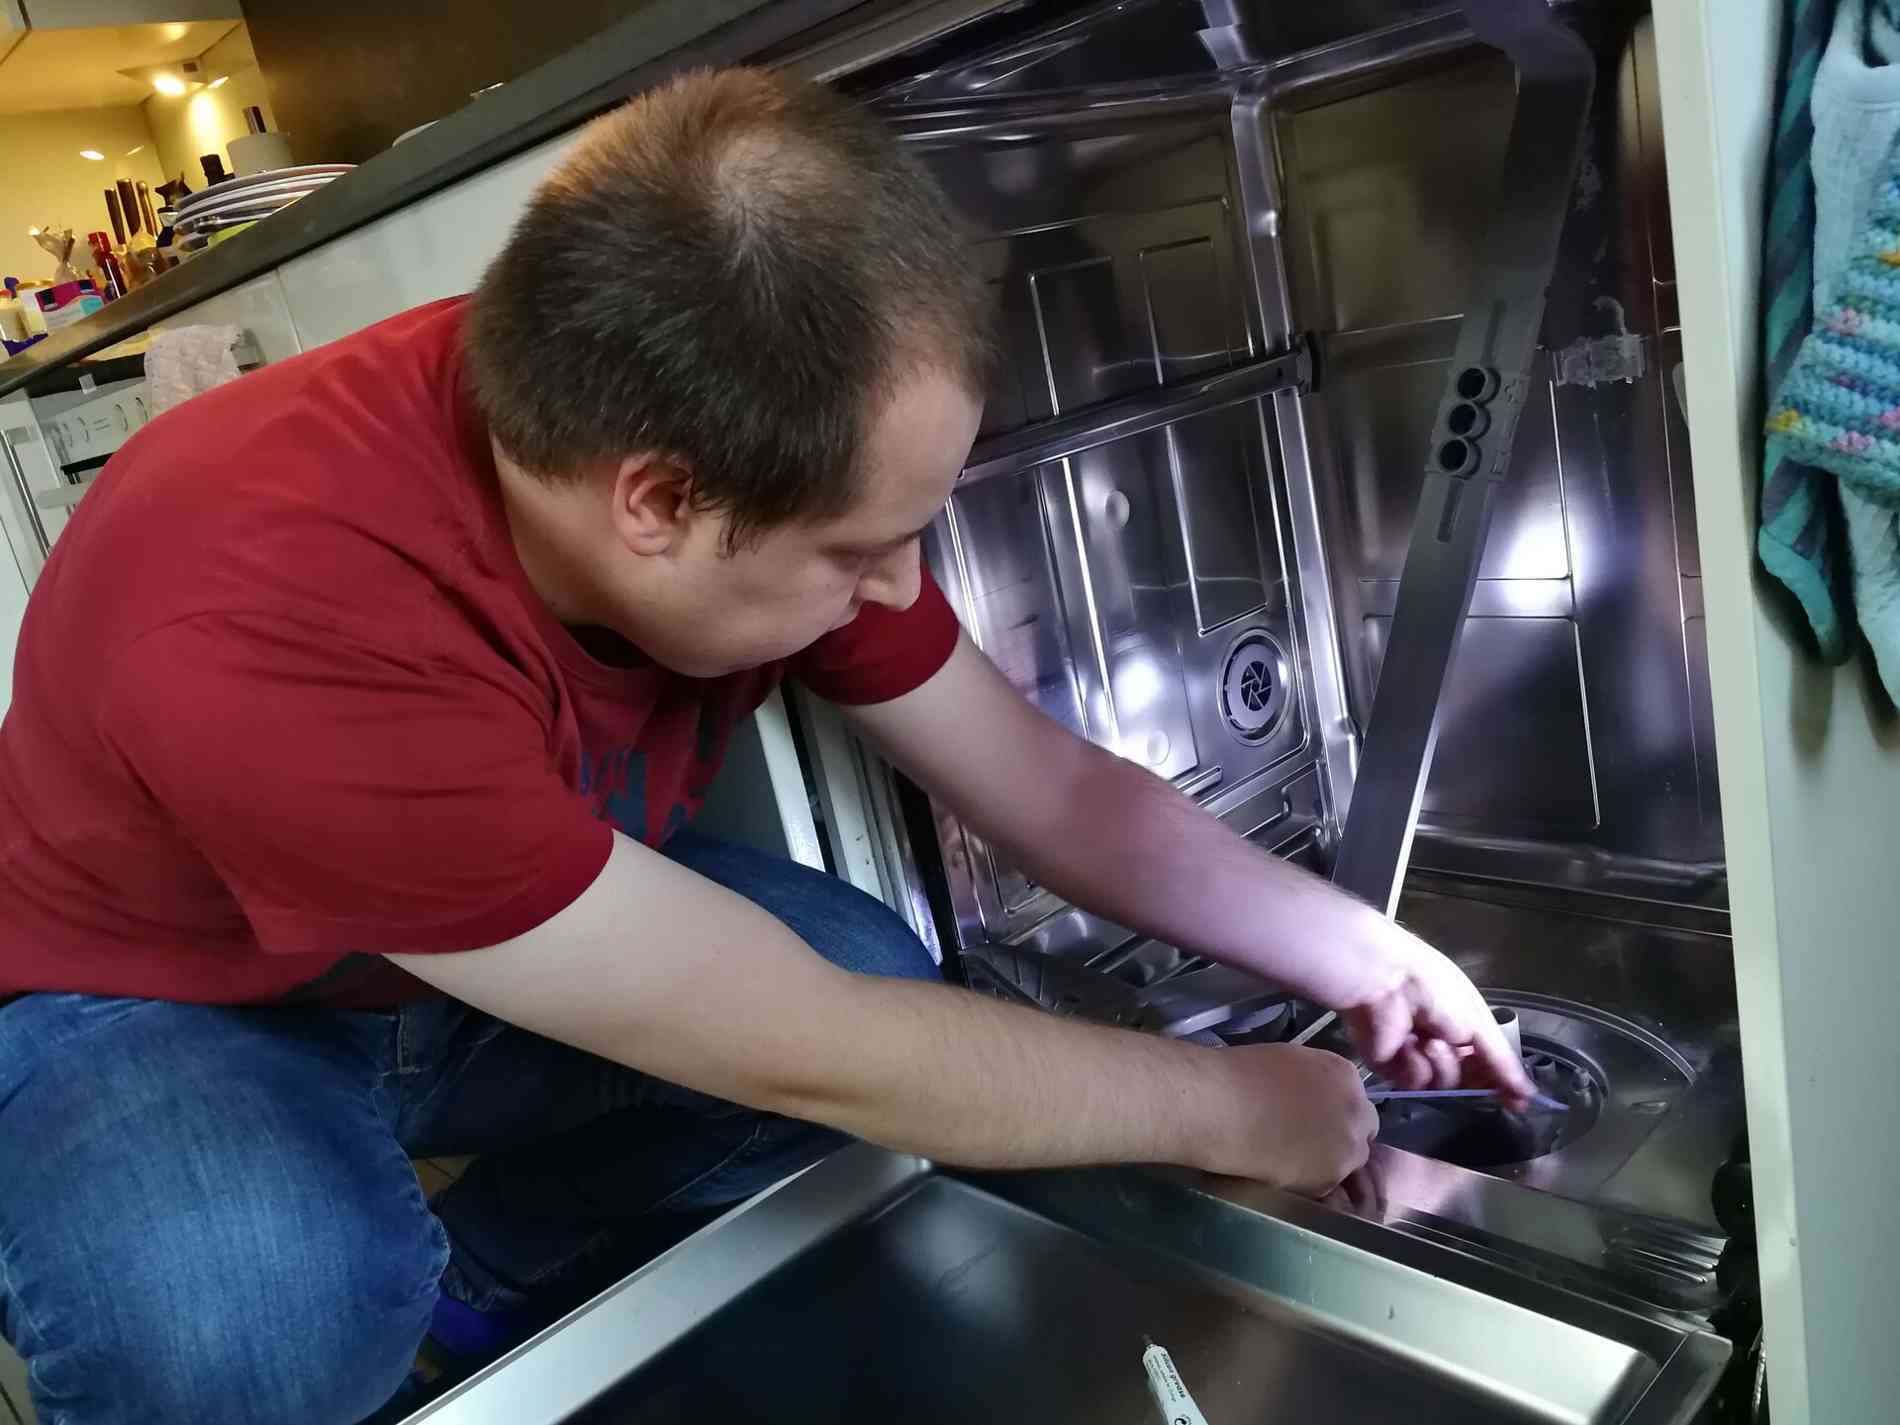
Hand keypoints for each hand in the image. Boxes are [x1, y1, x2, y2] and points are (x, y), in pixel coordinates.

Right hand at [1207, 1043, 1378, 1196]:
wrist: (1223, 1107)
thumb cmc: (1244, 1074)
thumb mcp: (1291, 1063)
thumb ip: (1315, 1082)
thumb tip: (1313, 1098)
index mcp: (1345, 1074)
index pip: (1357, 1100)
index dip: (1336, 1111)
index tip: (1315, 1117)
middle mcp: (1356, 1110)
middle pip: (1362, 1130)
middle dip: (1342, 1135)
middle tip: (1309, 1140)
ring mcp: (1348, 1147)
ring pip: (1348, 1160)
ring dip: (1330, 1160)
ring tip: (1293, 1158)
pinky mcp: (1330, 1178)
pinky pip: (1327, 1183)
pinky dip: (1311, 1180)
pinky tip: (1283, 1170)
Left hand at [1339, 922, 1533, 1109]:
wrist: (1386, 982)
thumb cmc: (1437, 992)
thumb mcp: (1479, 1023)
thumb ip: (1502, 1062)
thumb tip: (1530, 1095)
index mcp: (1462, 1025)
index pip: (1487, 1064)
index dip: (1501, 1083)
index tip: (1517, 1103)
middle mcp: (1440, 1042)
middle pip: (1465, 1081)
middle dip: (1468, 1073)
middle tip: (1462, 1055)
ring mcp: (1413, 1056)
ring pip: (1441, 1085)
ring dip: (1441, 1065)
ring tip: (1429, 1040)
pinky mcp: (1387, 1066)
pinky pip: (1412, 1083)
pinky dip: (1413, 1065)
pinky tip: (1406, 1044)